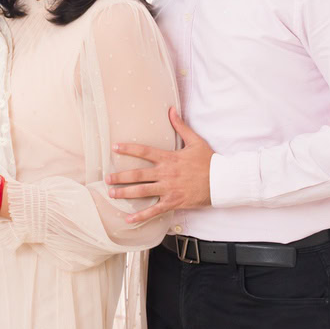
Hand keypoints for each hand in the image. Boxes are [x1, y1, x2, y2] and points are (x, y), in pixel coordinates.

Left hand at [106, 107, 211, 223]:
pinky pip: (155, 210)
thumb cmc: (209, 161)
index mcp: (169, 158)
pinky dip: (141, 215)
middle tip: (107, 178)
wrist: (222, 181)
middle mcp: (166, 174)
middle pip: (138, 175)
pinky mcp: (174, 202)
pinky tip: (129, 219)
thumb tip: (171, 110)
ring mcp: (169, 189)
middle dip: (121, 176)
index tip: (114, 148)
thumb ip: (180, 126)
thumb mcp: (195, 141)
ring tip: (112, 193)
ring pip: (143, 191)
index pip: (144, 152)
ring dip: (126, 193)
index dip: (128, 149)